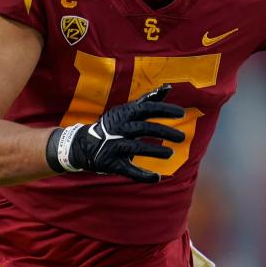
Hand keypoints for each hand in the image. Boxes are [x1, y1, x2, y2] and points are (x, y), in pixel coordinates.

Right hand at [46, 84, 185, 182]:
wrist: (84, 144)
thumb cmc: (113, 125)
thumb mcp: (127, 110)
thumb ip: (148, 100)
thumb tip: (168, 88)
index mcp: (124, 114)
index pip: (147, 108)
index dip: (164, 110)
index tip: (181, 113)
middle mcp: (119, 128)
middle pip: (144, 128)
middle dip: (164, 131)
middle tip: (181, 137)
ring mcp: (114, 146)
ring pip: (137, 148)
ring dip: (155, 151)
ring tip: (170, 153)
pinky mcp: (112, 162)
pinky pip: (129, 169)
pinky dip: (142, 175)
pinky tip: (156, 178)